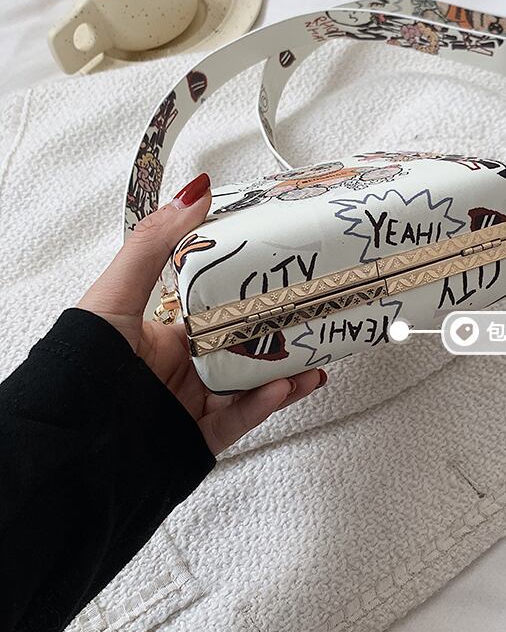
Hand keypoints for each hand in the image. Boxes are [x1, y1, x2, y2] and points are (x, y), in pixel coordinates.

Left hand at [78, 173, 325, 454]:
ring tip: (313, 362)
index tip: (285, 282)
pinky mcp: (197, 438)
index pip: (224, 314)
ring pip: (252, 390)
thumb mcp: (118, 291)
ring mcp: (193, 405)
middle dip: (282, 340)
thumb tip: (193, 193)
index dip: (256, 301)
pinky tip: (282, 387)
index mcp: (170, 338)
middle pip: (246, 353)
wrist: (65, 437)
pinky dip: (262, 406)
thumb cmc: (81, 362)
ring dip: (286, 377)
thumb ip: (156, 244)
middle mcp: (185, 371)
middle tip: (312, 323)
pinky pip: (239, 421)